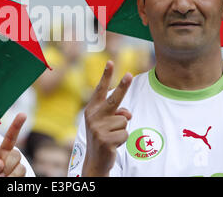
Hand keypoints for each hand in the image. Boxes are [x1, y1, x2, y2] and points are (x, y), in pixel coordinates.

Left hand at [0, 111, 26, 176]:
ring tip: (3, 177)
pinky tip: (9, 180)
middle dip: (17, 125)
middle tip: (23, 114)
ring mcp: (13, 160)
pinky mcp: (21, 168)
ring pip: (16, 156)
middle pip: (11, 137)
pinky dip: (14, 176)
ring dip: (9, 168)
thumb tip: (1, 163)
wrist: (2, 191)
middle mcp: (3, 153)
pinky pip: (21, 168)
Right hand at [82, 60, 131, 176]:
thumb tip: (127, 115)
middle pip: (114, 100)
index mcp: (92, 109)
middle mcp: (93, 116)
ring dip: (121, 129)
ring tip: (112, 136)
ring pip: (124, 121)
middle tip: (130, 74)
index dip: (106, 76)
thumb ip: (117, 113)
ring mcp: (98, 128)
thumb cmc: (103, 136)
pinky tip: (113, 144)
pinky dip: (123, 140)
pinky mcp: (105, 139)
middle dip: (123, 86)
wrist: (95, 160)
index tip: (111, 62)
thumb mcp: (107, 122)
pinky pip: (125, 133)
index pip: (100, 90)